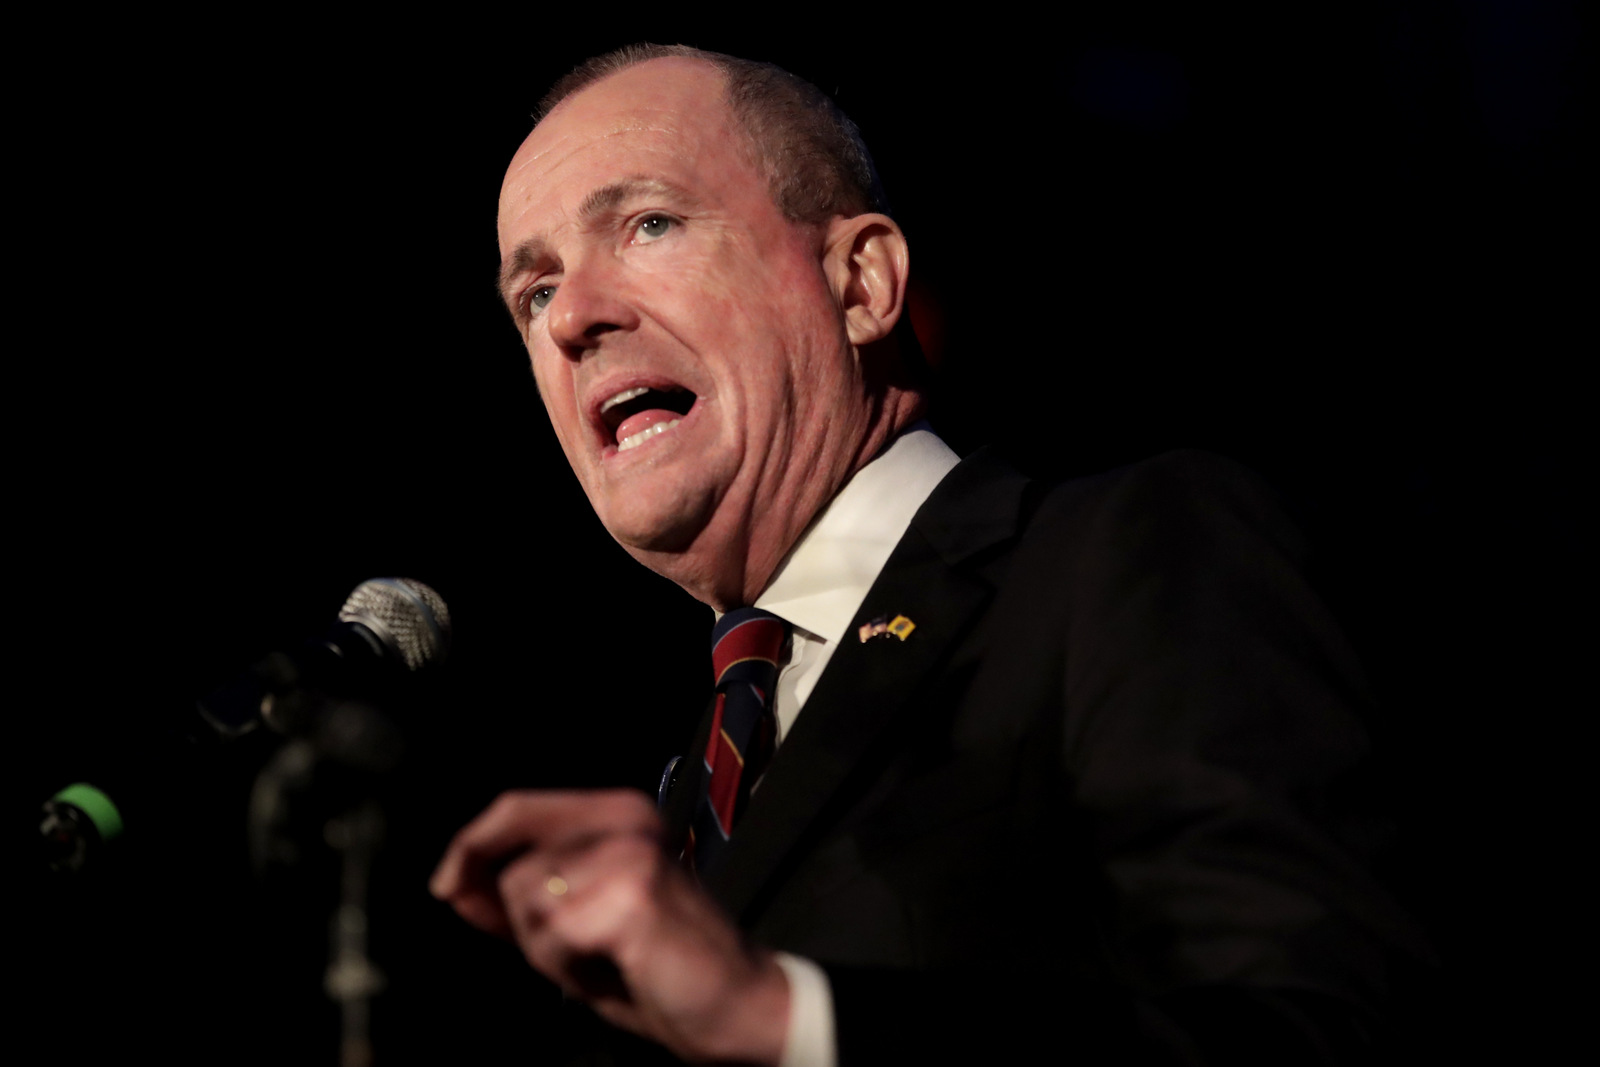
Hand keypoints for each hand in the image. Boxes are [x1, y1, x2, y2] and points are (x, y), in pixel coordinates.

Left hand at [431, 789, 789, 1064]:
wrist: (733, 1004)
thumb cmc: (657, 966)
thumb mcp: (577, 927)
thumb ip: (517, 902)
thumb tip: (454, 885)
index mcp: (617, 812)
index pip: (517, 808)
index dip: (470, 845)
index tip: (445, 886)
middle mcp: (625, 819)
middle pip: (515, 867)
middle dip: (526, 923)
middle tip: (581, 950)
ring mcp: (628, 853)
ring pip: (526, 903)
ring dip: (548, 949)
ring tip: (603, 958)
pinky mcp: (631, 894)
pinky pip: (551, 937)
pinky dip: (568, 967)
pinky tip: (613, 970)